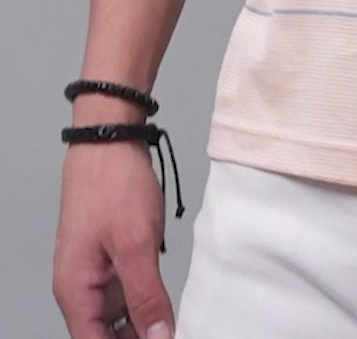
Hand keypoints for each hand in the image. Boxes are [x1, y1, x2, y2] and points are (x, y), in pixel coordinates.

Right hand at [54, 144, 174, 338]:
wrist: (110, 141)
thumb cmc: (112, 183)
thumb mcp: (135, 244)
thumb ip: (145, 296)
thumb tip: (158, 338)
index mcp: (76, 293)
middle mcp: (82, 289)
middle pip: (108, 337)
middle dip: (141, 338)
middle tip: (173, 332)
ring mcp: (96, 273)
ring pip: (119, 318)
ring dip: (144, 323)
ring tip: (175, 323)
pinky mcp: (111, 257)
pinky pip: (127, 293)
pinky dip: (146, 301)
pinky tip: (168, 304)